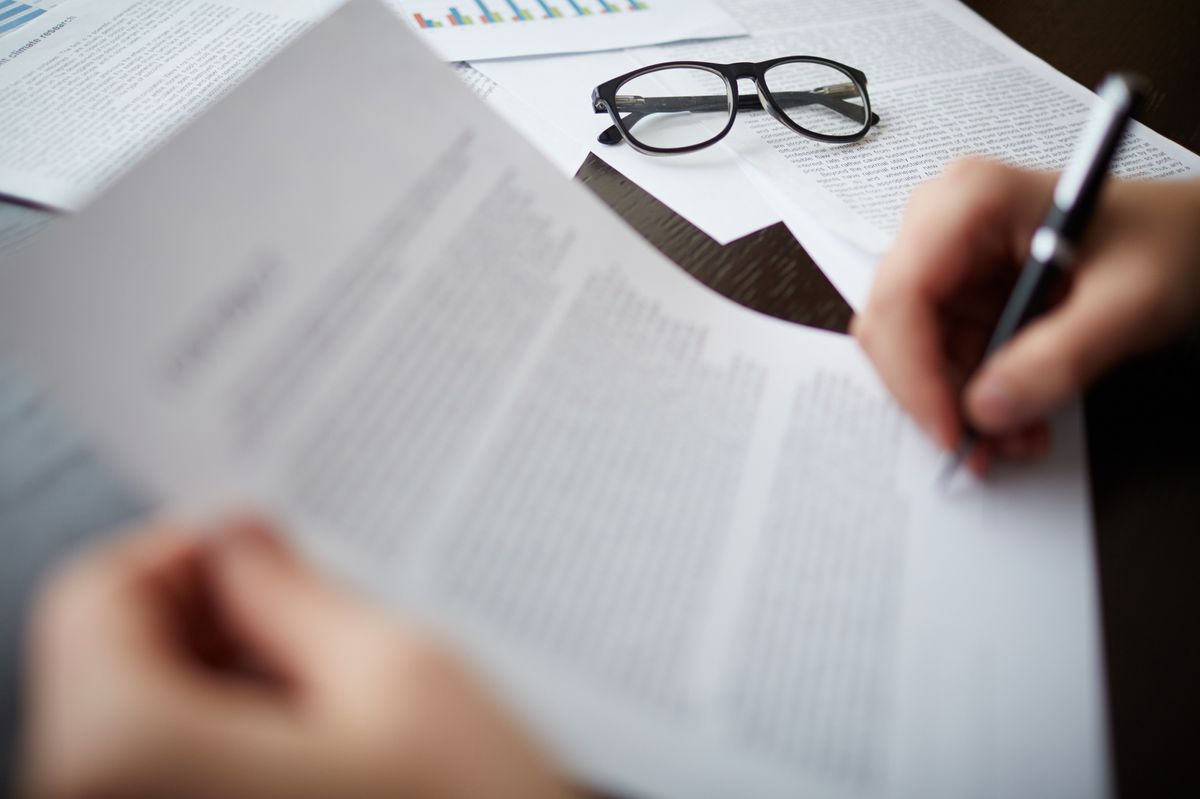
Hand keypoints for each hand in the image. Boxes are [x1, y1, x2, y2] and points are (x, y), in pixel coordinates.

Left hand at [20, 516, 578, 798]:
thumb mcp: (400, 674)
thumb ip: (296, 590)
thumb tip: (244, 544)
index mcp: (126, 759)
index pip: (92, 596)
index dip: (186, 550)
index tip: (260, 550)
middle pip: (107, 665)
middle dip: (206, 620)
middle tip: (311, 614)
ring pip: (134, 727)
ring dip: (219, 684)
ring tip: (332, 697)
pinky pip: (160, 783)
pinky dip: (221, 747)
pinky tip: (316, 756)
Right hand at [853, 159, 1199, 470]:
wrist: (1193, 239)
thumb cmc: (1171, 241)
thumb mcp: (1131, 303)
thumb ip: (1059, 359)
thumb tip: (986, 412)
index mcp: (972, 200)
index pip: (903, 294)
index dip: (914, 371)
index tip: (951, 430)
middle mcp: (942, 224)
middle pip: (894, 327)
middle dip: (935, 395)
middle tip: (984, 447)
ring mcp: (947, 259)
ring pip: (913, 353)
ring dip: (957, 405)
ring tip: (1020, 434)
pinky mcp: (958, 292)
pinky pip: (939, 358)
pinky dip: (972, 395)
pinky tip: (1019, 412)